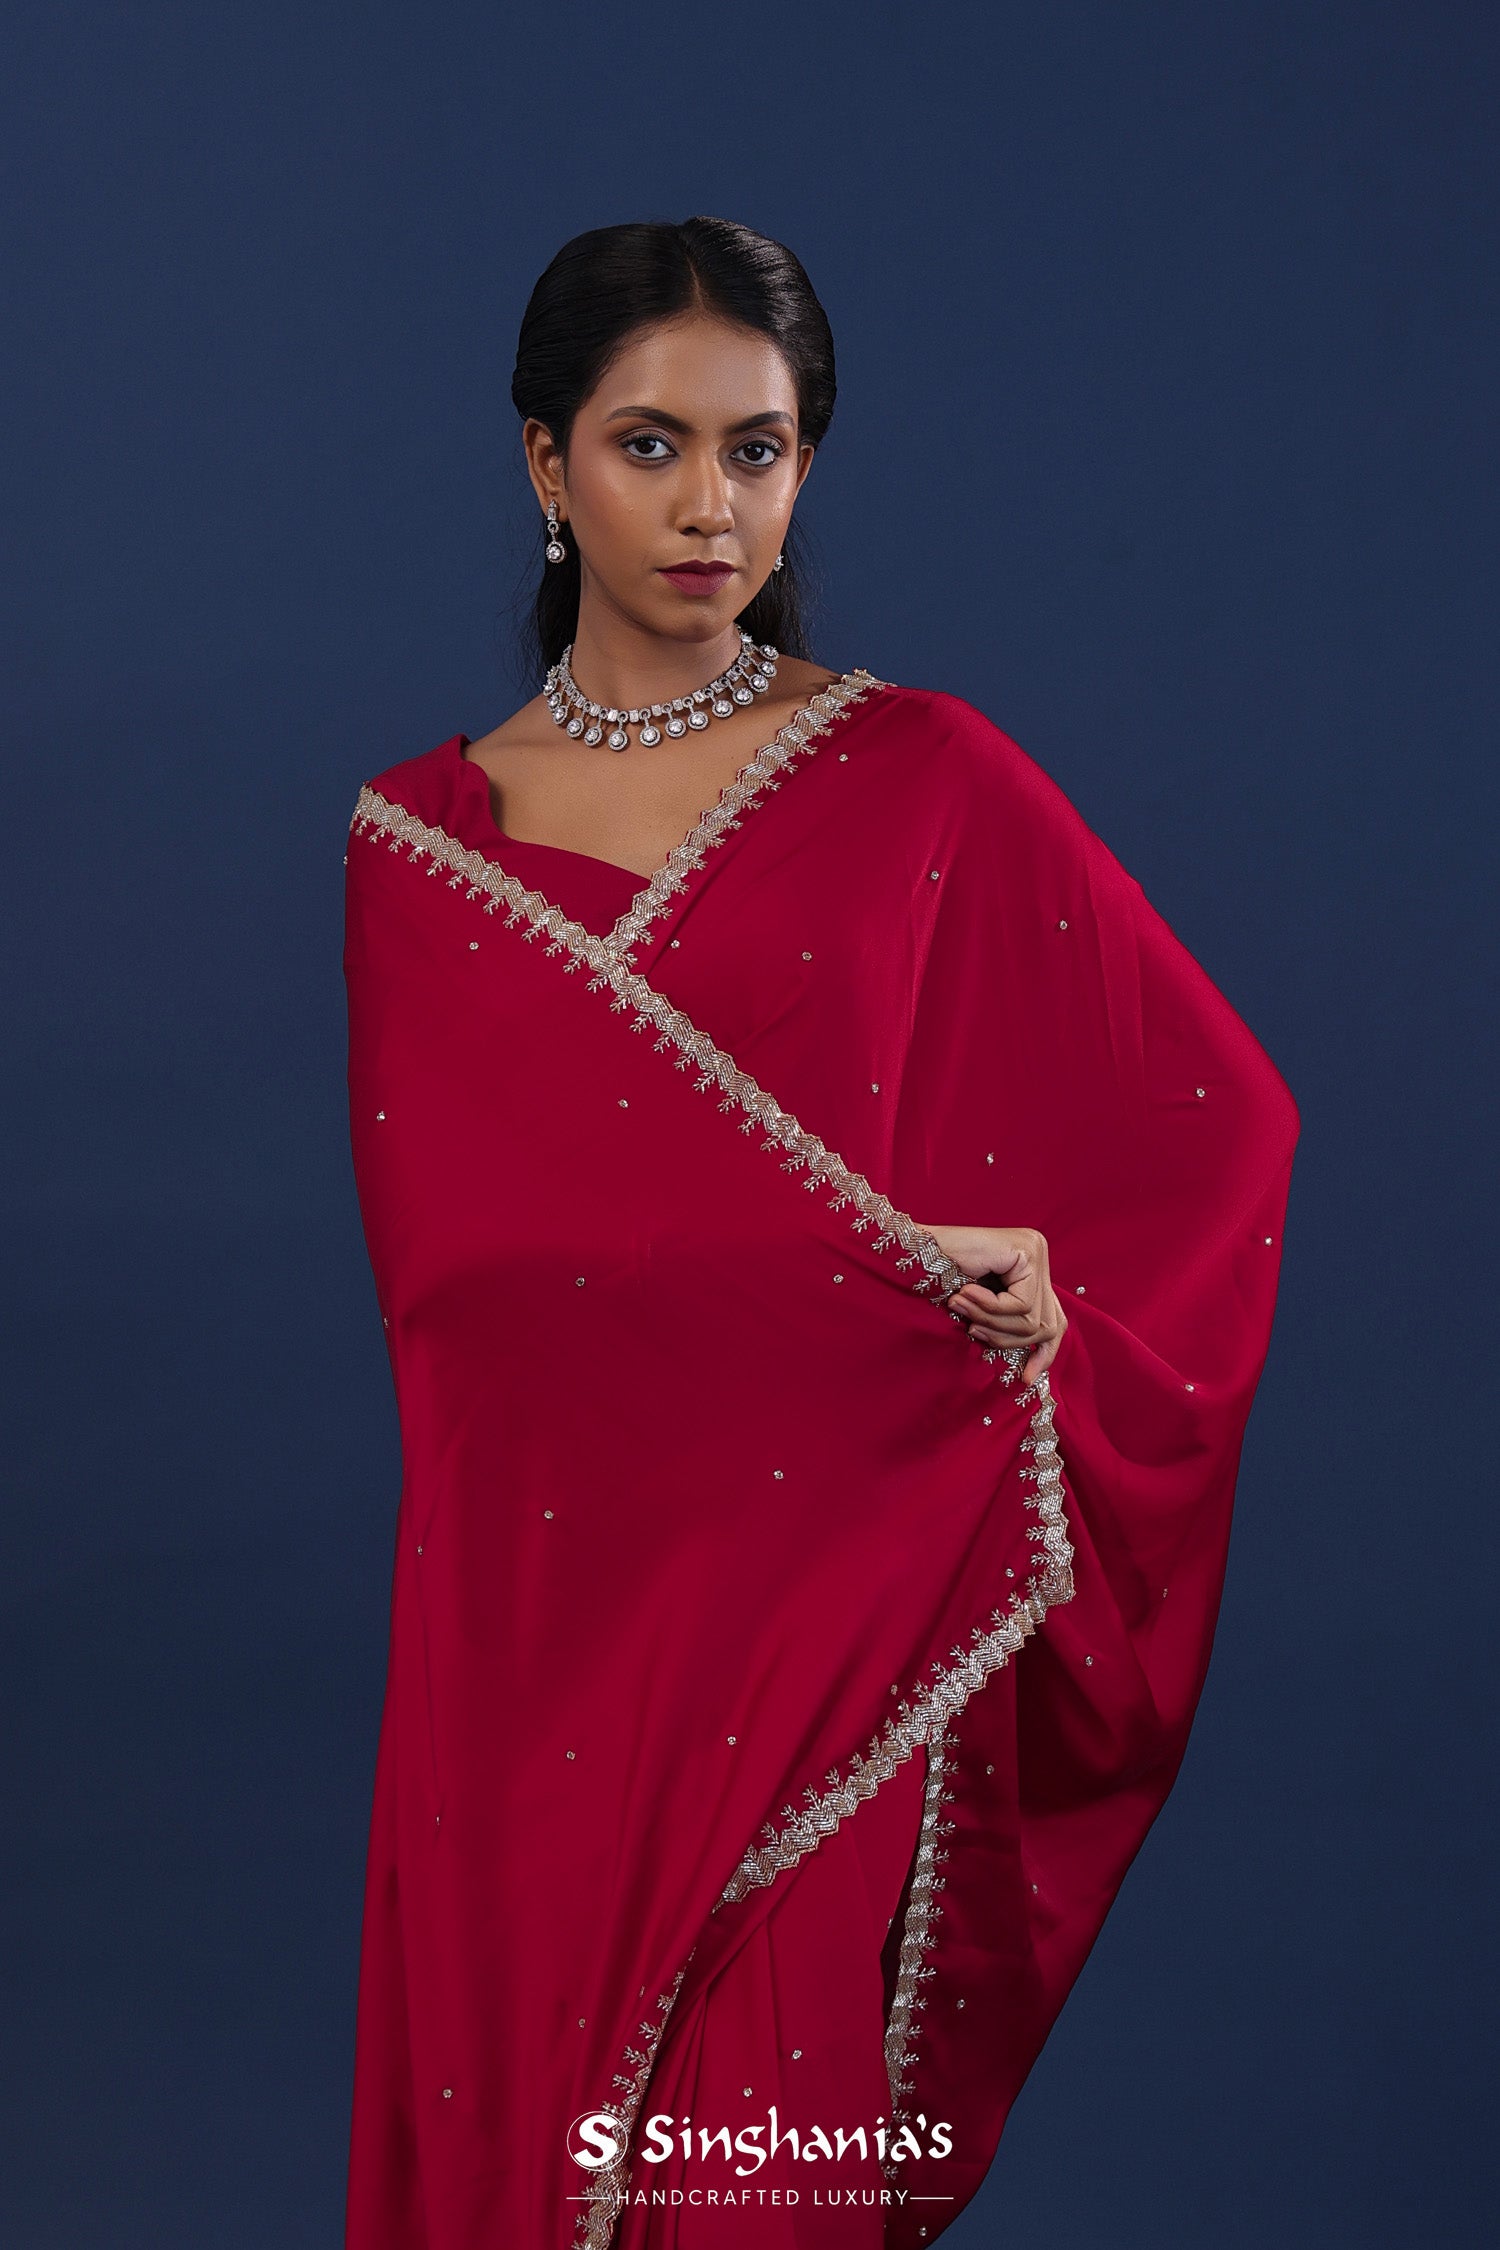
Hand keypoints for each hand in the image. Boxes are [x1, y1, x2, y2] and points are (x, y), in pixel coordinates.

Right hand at [915, 1223, 1067, 1388]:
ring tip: (962, 1307)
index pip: (1056, 1320)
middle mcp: (1040, 1255)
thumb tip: (1034, 1372)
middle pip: (1046, 1325)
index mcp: (1033, 1270)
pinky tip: (966, 1292)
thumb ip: (1011, 1328)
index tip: (1026, 1378)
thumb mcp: (985, 1313)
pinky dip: (990, 1307)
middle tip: (972, 1329)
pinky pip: (1021, 1303)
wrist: (916, 1251)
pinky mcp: (1027, 1251)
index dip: (1044, 1353)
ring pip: (1033, 1319)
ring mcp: (1036, 1250)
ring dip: (992, 1322)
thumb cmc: (942, 1282)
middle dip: (1006, 1337)